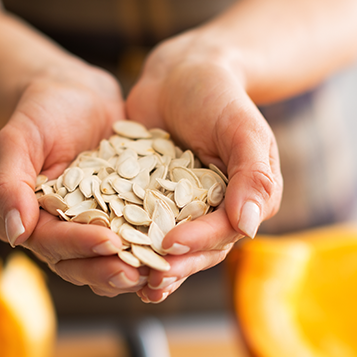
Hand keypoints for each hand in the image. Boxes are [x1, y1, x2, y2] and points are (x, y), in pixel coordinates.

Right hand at [0, 63, 147, 296]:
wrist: (77, 94)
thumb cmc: (40, 113)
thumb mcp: (17, 141)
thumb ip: (9, 185)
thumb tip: (14, 235)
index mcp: (34, 221)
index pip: (54, 244)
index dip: (80, 246)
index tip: (108, 242)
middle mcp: (64, 231)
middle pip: (83, 263)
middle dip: (109, 271)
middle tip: (138, 274)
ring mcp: (97, 226)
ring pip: (112, 260)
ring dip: (135, 269)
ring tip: (160, 272)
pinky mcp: (126, 216)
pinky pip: (139, 238)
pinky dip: (155, 247)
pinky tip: (178, 247)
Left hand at [126, 31, 283, 302]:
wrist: (179, 74)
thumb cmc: (218, 95)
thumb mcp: (242, 128)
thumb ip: (253, 175)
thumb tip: (250, 227)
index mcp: (243, 202)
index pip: (222, 233)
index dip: (198, 243)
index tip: (171, 244)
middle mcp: (213, 212)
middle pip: (194, 250)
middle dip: (172, 266)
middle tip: (148, 282)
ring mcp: (178, 210)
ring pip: (165, 247)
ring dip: (147, 266)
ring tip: (125, 281)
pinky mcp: (146, 201)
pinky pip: (137, 226)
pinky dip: (123, 242)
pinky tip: (102, 253)